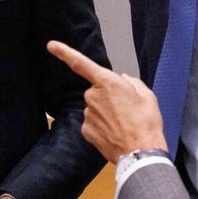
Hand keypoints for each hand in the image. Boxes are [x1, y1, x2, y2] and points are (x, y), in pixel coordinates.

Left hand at [46, 41, 166, 161]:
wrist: (141, 153)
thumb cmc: (146, 123)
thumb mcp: (147, 95)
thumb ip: (131, 82)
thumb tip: (122, 80)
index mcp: (107, 83)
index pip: (81, 63)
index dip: (64, 53)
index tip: (51, 45)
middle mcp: (92, 96)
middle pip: (96, 91)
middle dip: (108, 97)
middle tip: (126, 109)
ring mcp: (87, 114)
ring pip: (95, 108)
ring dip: (106, 113)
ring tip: (124, 123)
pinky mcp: (86, 130)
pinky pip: (92, 123)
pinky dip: (102, 127)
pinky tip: (115, 133)